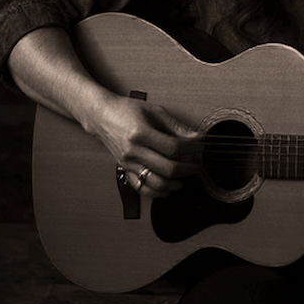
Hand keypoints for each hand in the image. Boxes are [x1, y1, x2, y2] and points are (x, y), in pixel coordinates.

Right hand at [87, 95, 203, 197]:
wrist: (102, 116)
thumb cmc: (126, 111)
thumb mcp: (155, 111)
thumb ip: (176, 126)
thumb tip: (195, 137)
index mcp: (141, 133)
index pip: (173, 147)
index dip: (192, 148)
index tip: (201, 146)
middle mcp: (133, 151)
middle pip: (167, 168)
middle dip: (187, 168)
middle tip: (196, 164)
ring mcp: (128, 163)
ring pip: (156, 183)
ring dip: (174, 184)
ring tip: (184, 178)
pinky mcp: (125, 169)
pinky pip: (142, 188)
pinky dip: (157, 192)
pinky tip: (167, 188)